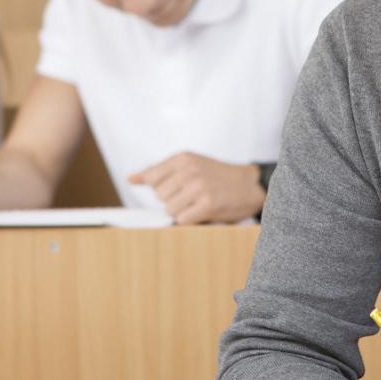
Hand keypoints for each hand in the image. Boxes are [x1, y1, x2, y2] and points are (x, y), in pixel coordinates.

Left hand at [128, 152, 263, 223]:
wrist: (249, 185)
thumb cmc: (217, 176)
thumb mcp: (190, 164)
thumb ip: (160, 171)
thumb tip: (131, 178)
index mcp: (183, 158)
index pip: (151, 178)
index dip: (160, 189)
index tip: (174, 190)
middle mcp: (190, 170)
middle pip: (160, 196)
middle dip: (172, 200)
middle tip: (191, 197)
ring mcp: (199, 187)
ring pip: (170, 210)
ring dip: (181, 212)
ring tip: (197, 204)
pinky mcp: (208, 205)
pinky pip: (182, 220)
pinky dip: (190, 220)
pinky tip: (202, 212)